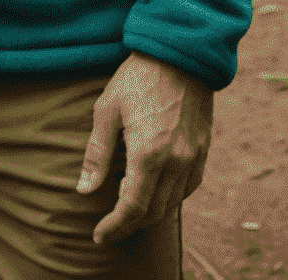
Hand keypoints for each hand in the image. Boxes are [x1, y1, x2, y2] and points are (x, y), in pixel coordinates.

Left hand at [77, 50, 213, 245]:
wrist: (179, 53)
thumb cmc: (137, 77)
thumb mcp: (107, 110)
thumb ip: (97, 154)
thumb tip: (84, 190)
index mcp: (148, 153)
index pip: (132, 207)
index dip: (115, 226)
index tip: (100, 235)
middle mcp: (175, 161)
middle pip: (153, 212)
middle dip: (130, 225)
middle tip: (110, 227)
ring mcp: (192, 157)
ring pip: (172, 204)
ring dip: (150, 214)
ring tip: (129, 211)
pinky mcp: (203, 149)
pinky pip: (188, 188)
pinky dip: (171, 198)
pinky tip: (156, 191)